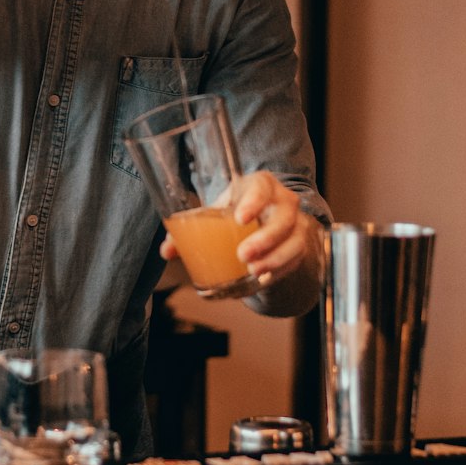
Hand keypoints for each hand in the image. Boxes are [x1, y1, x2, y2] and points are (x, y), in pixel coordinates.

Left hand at [159, 171, 323, 311]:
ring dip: (275, 258)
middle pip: (283, 218)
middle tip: (242, 254)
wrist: (263, 217)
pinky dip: (279, 271)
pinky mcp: (298, 246)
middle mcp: (283, 202)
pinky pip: (294, 260)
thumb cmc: (234, 209)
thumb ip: (190, 229)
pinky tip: (262, 279)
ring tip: (253, 270)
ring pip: (294, 241)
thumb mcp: (216, 213)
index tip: (240, 219)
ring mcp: (295, 224)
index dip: (254, 201)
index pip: (261, 187)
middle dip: (265, 238)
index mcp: (260, 185)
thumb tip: (167, 250)